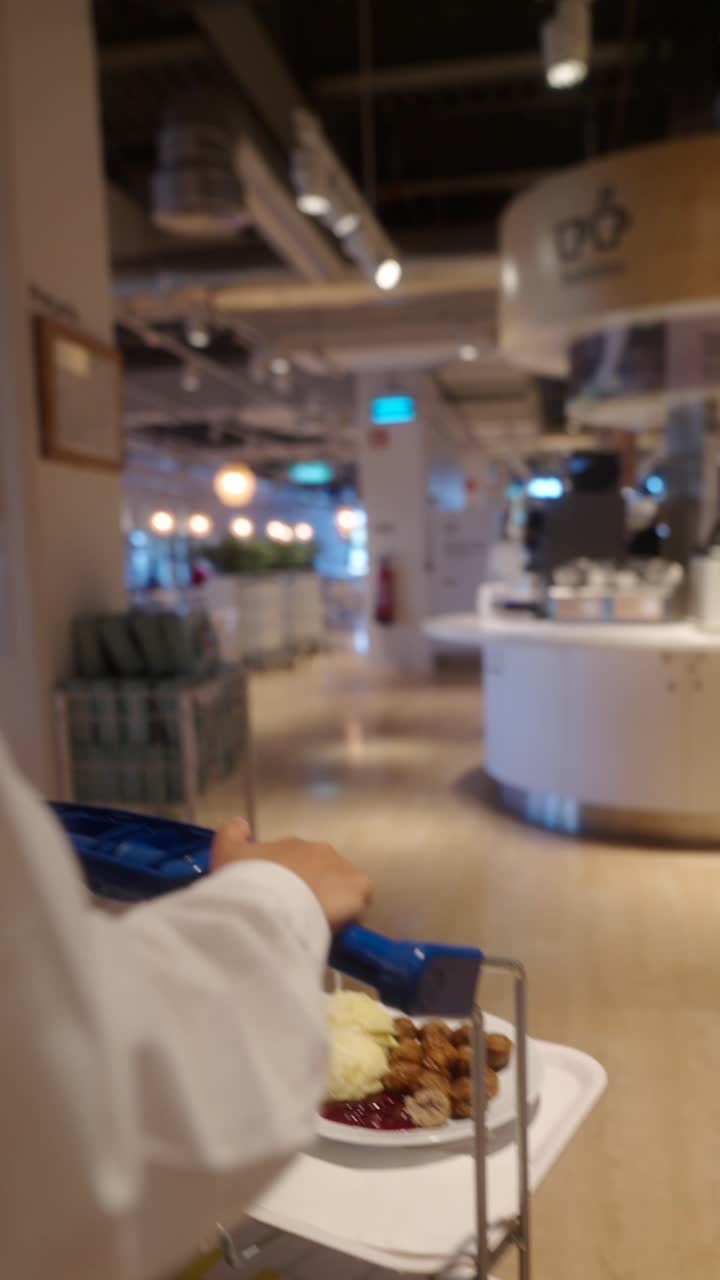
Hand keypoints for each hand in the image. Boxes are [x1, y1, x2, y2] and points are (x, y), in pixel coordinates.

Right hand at [212, 818, 372, 932]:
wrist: (269, 902)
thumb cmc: (246, 881)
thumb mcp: (225, 853)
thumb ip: (231, 834)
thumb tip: (241, 823)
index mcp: (292, 845)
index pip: (294, 865)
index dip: (286, 885)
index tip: (278, 903)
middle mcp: (321, 850)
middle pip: (319, 877)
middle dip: (310, 895)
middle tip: (294, 918)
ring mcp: (343, 868)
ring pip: (339, 892)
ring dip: (330, 906)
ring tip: (312, 929)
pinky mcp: (360, 888)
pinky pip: (358, 906)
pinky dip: (348, 918)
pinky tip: (331, 933)